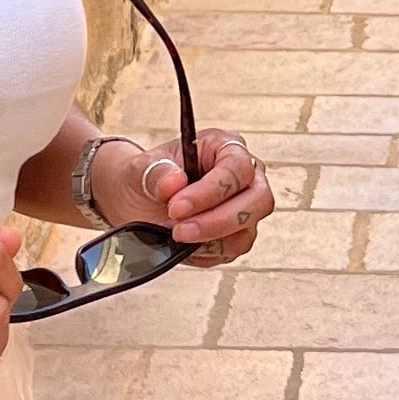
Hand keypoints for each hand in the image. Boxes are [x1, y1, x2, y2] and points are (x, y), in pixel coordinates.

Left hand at [103, 128, 273, 266]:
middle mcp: (245, 177)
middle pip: (258, 200)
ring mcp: (245, 208)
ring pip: (247, 231)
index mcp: (225, 147)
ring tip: (175, 236)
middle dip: (218, 221)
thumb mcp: (141, 167)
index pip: (237, 167)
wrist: (140, 200)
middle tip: (180, 230)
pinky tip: (184, 245)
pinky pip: (234, 249)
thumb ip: (155, 172)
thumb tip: (173, 183)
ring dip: (210, 240)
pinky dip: (207, 252)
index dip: (212, 190)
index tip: (177, 207)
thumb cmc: (148, 176)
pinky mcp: (238, 235)